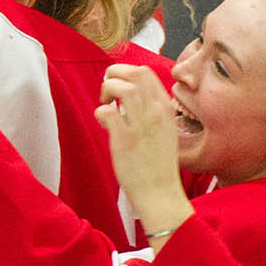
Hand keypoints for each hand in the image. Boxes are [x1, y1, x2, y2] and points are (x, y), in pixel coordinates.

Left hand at [95, 64, 192, 241]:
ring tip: (105, 104)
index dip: (125, 72)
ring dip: (107, 90)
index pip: (146, 73)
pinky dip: (100, 112)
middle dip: (114, 74)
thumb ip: (150, 111)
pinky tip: (103, 124)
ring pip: (122, 87)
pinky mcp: (126, 141)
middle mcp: (155, 113)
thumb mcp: (163, 130)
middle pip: (135, 73)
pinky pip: (107, 112)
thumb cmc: (157, 164)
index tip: (117, 85)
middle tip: (107, 92)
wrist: (160, 193)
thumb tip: (126, 96)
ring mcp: (141, 126)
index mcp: (165, 109)